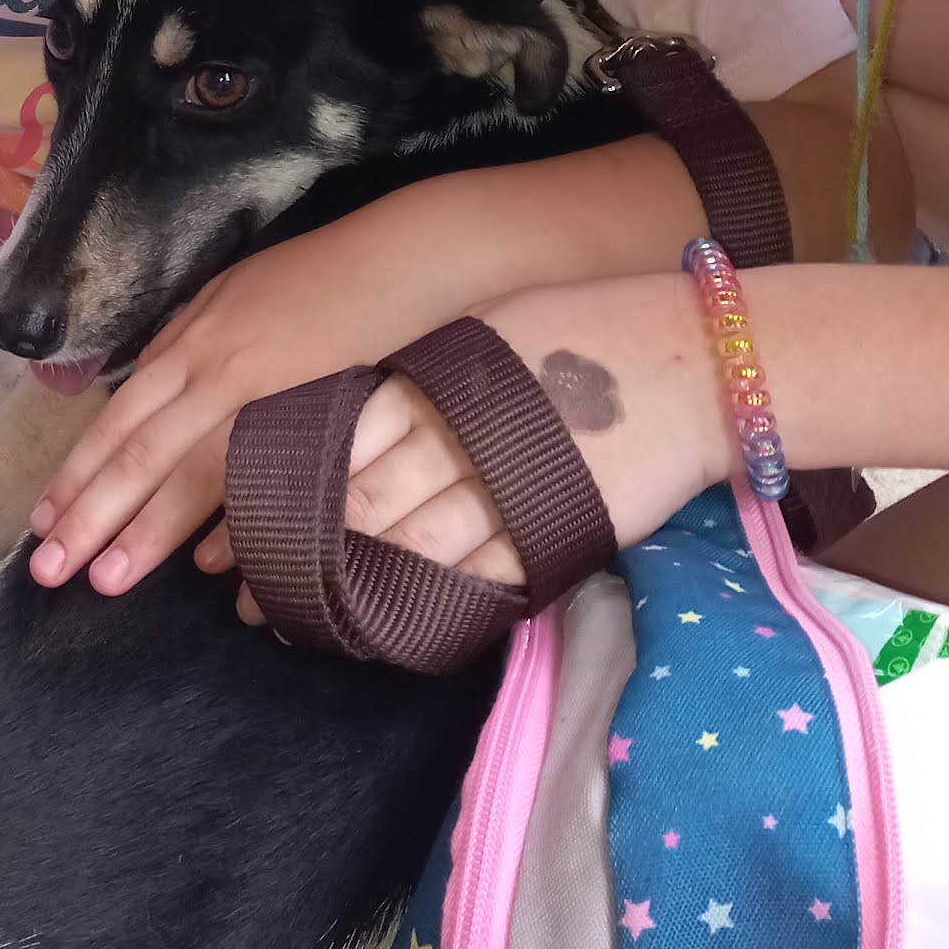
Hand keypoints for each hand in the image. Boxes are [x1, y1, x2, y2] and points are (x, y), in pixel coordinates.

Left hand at [29, 176, 592, 591]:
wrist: (408, 255)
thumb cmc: (330, 273)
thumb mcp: (242, 294)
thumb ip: (196, 340)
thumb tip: (155, 390)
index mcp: (191, 337)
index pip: (119, 417)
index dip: (80, 472)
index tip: (47, 518)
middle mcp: (209, 361)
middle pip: (135, 450)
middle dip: (88, 513)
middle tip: (47, 568)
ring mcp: (256, 385)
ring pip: (180, 468)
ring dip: (141, 529)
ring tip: (103, 581)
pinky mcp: (303, 405)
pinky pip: (250, 472)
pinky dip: (226, 519)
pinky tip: (205, 564)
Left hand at [245, 273, 731, 613]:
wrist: (692, 362)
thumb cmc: (590, 329)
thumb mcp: (490, 329)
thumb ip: (423, 377)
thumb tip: (357, 421)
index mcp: (437, 379)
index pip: (340, 444)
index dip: (294, 494)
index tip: (255, 530)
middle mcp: (461, 435)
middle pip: (362, 507)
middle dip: (305, 556)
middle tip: (260, 598)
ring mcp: (507, 491)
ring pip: (410, 553)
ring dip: (359, 591)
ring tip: (317, 620)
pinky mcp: (552, 535)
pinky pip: (477, 580)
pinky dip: (434, 602)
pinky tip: (401, 620)